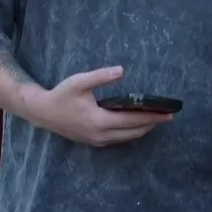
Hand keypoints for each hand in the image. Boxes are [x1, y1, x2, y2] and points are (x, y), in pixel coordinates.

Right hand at [25, 66, 171, 145]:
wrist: (42, 112)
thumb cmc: (61, 95)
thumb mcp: (79, 82)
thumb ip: (101, 76)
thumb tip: (122, 70)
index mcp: (99, 121)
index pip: (133, 121)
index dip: (152, 118)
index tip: (168, 114)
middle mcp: (101, 135)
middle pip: (133, 132)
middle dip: (152, 124)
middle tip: (168, 117)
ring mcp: (97, 140)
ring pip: (127, 137)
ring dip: (142, 129)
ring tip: (157, 120)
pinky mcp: (94, 141)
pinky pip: (118, 138)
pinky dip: (131, 132)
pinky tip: (137, 124)